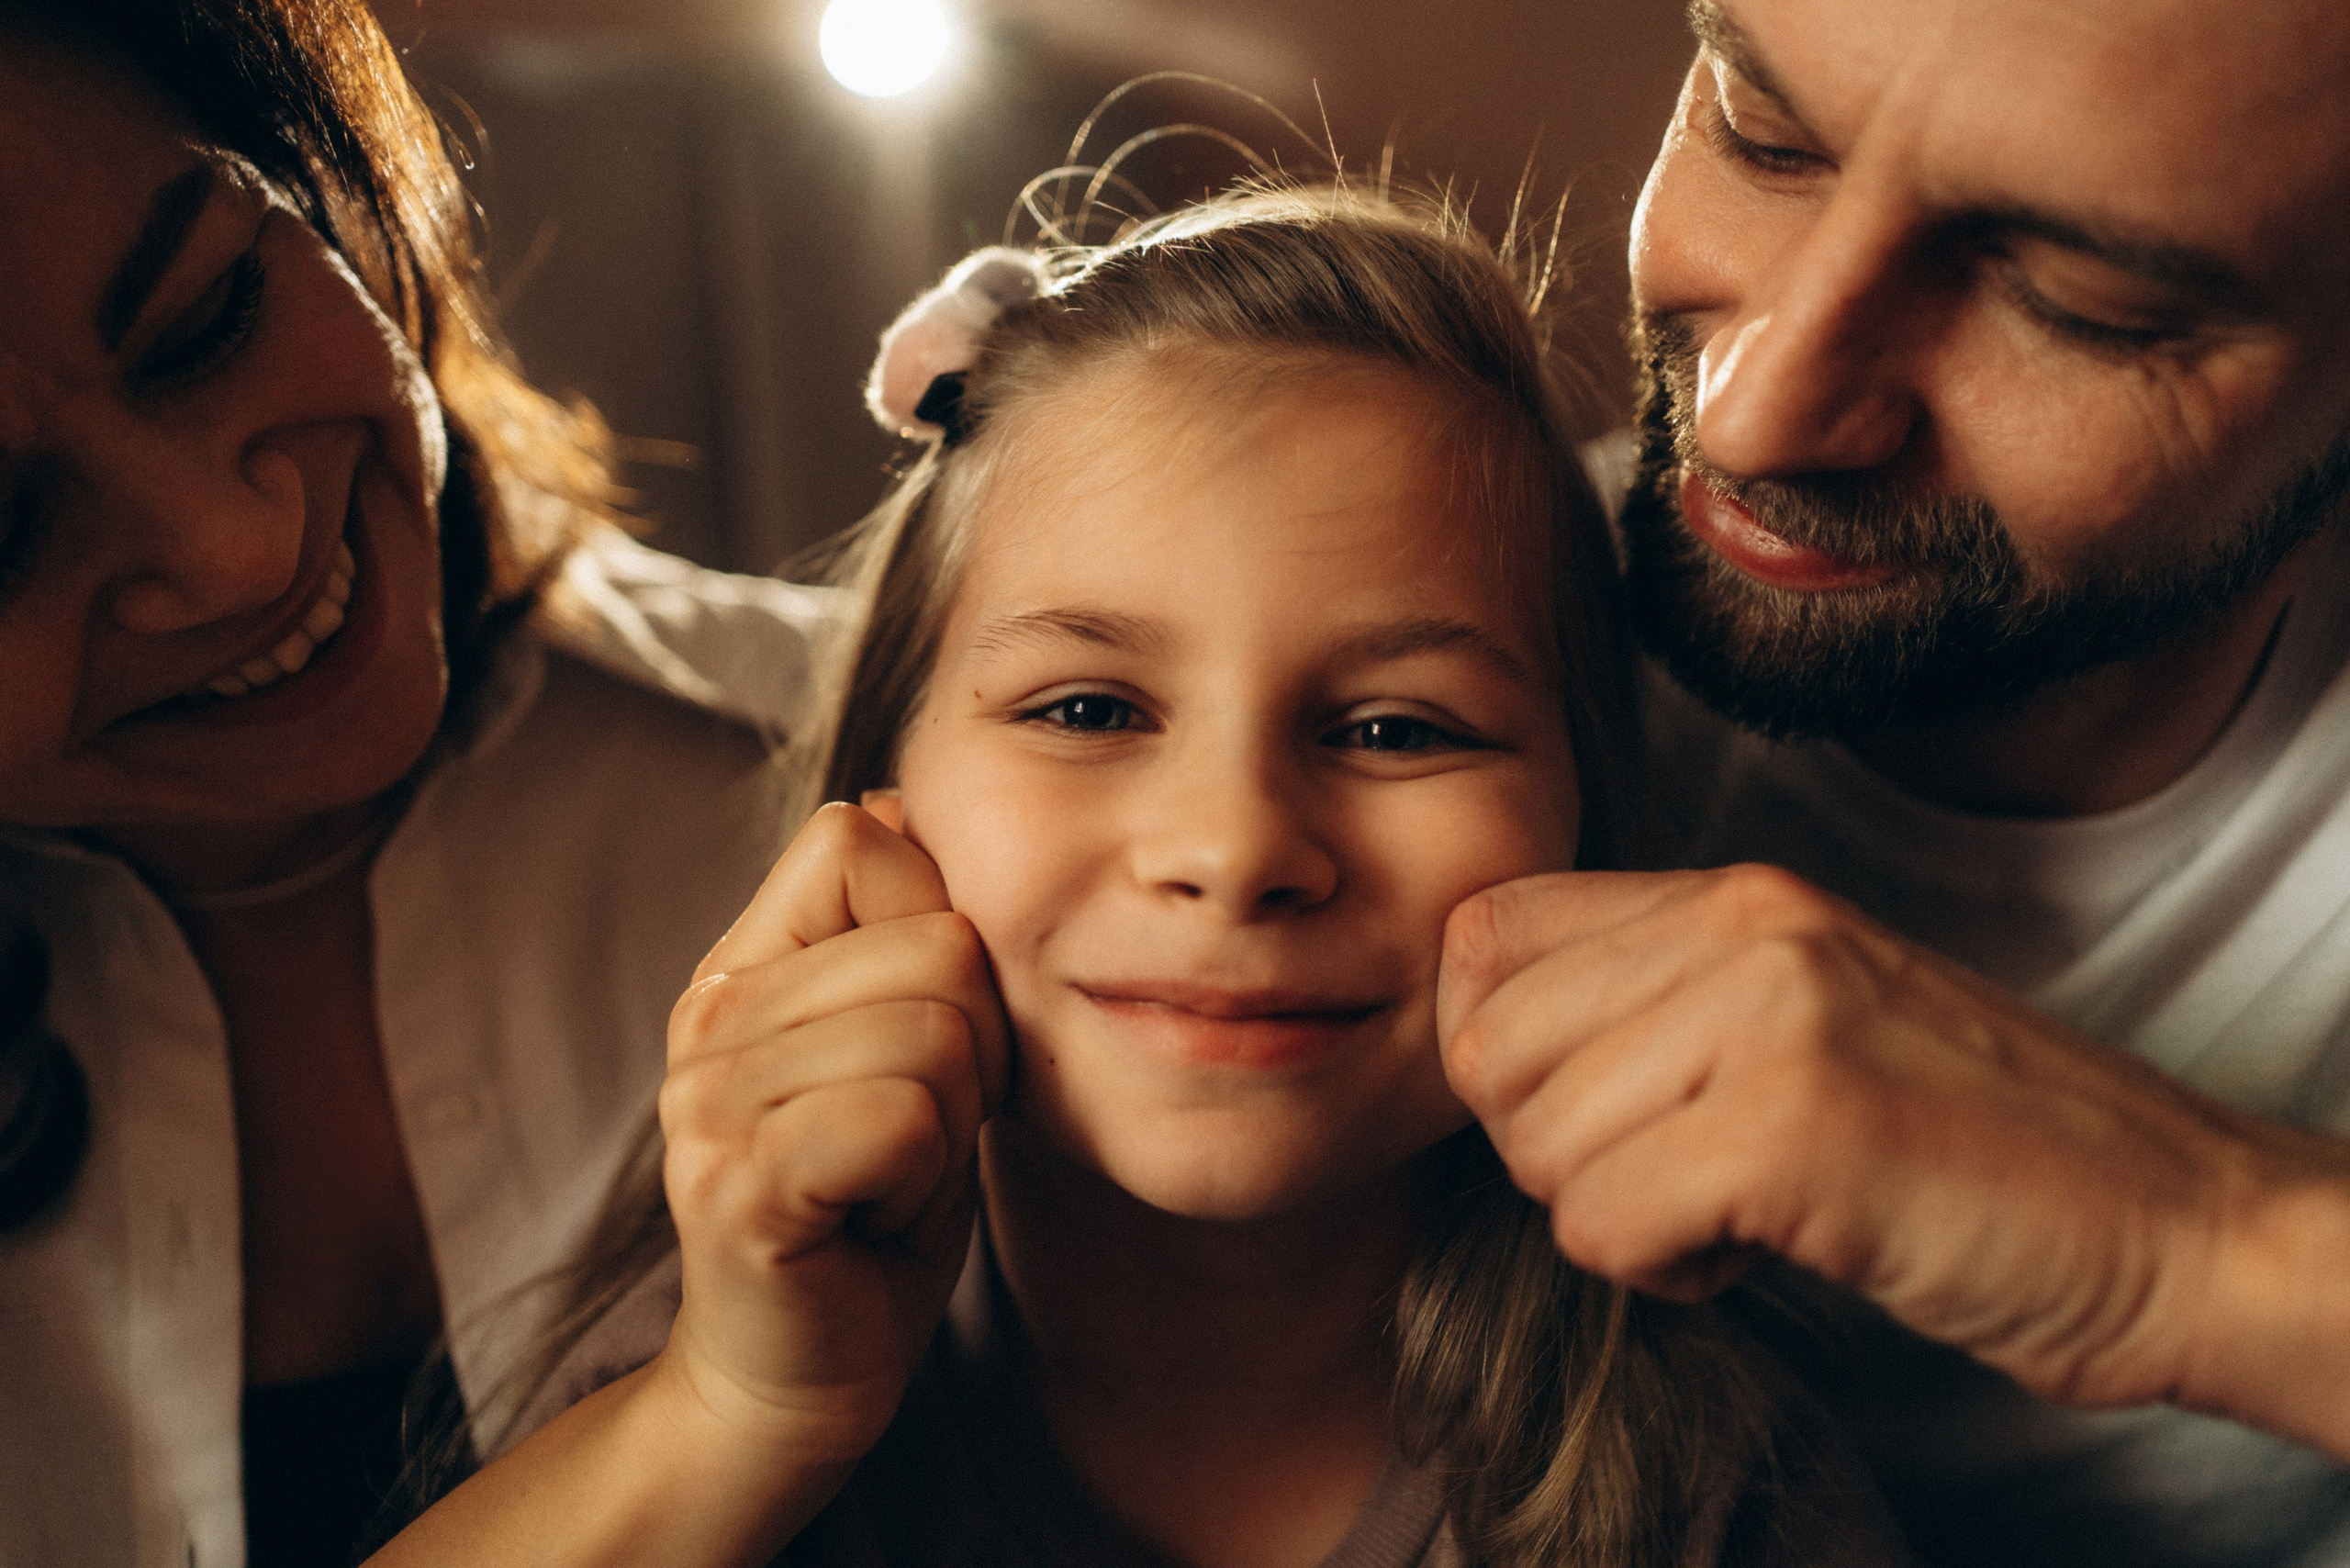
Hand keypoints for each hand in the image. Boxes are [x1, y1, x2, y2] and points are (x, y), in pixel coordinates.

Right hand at [657, 800, 1010, 1464]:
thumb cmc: (871, 1209)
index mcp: (742, 967)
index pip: (859, 837)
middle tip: (914, 1139)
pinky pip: (903, 1118)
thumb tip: (895, 798)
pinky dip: (925, 1177)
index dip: (942, 932)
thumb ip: (900, 934)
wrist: (799, 1379)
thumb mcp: (905, 1050)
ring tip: (890, 1180)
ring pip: (936, 1034)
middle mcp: (707, 1017)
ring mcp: (708, 1101)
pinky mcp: (739, 1187)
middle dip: (973, 1051)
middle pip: (937, 943)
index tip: (920, 1045)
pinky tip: (874, 1218)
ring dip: (953, 1126)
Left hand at [1437, 864, 2349, 1453]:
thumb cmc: (1973, 1145)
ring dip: (1615, 1217)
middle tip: (1664, 1177)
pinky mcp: (1792, 1128)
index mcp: (1736, 893)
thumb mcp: (1803, 1015)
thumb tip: (1487, 1049)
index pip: (1489, 934)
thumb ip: (1657, 999)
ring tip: (1736, 1210)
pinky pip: (1602, 1225)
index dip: (1497, 1047)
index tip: (1586, 1111)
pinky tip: (1760, 1250)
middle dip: (1546, 1148)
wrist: (2175, 1226)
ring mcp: (1770, 1017)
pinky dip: (1663, 1273)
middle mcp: (1744, 926)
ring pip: (1538, 1148)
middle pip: (1487, 1049)